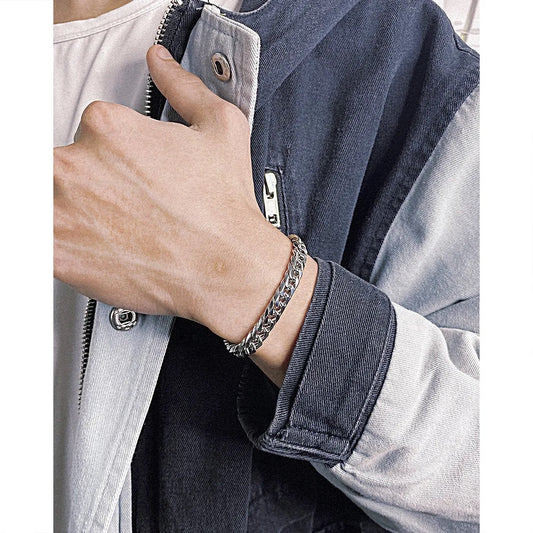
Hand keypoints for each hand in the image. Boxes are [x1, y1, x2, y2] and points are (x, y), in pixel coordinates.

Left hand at [54, 45, 314, 351]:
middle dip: (91, 185)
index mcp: (107, 127)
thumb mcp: (220, 127)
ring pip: (49, 203)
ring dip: (74, 215)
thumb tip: (161, 64)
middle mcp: (75, 165)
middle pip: (62, 165)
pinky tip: (100, 250)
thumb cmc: (223, 206)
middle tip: (126, 207)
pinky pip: (41, 242)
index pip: (90, 130)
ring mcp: (60, 212)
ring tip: (114, 231)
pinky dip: (64, 246)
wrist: (226, 266)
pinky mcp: (57, 255)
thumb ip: (182, 87)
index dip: (114, 154)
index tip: (132, 175)